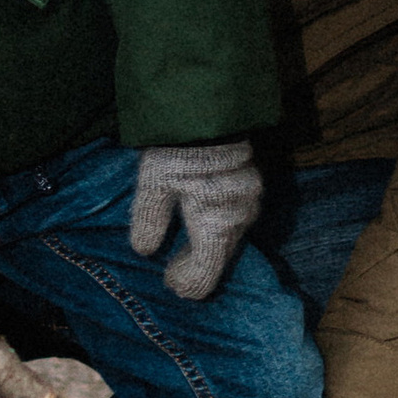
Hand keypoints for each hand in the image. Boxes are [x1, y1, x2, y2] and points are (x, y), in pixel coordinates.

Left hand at [127, 140, 261, 300]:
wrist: (210, 112)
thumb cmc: (179, 150)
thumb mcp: (154, 184)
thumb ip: (150, 219)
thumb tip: (145, 251)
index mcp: (215, 225)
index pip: (205, 271)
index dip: (187, 283)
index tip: (170, 284)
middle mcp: (238, 220)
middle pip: (219, 258)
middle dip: (195, 269)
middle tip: (173, 275)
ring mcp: (249, 205)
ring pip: (228, 240)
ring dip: (207, 250)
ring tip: (183, 254)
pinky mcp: (252, 190)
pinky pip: (235, 222)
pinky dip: (218, 231)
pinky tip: (201, 228)